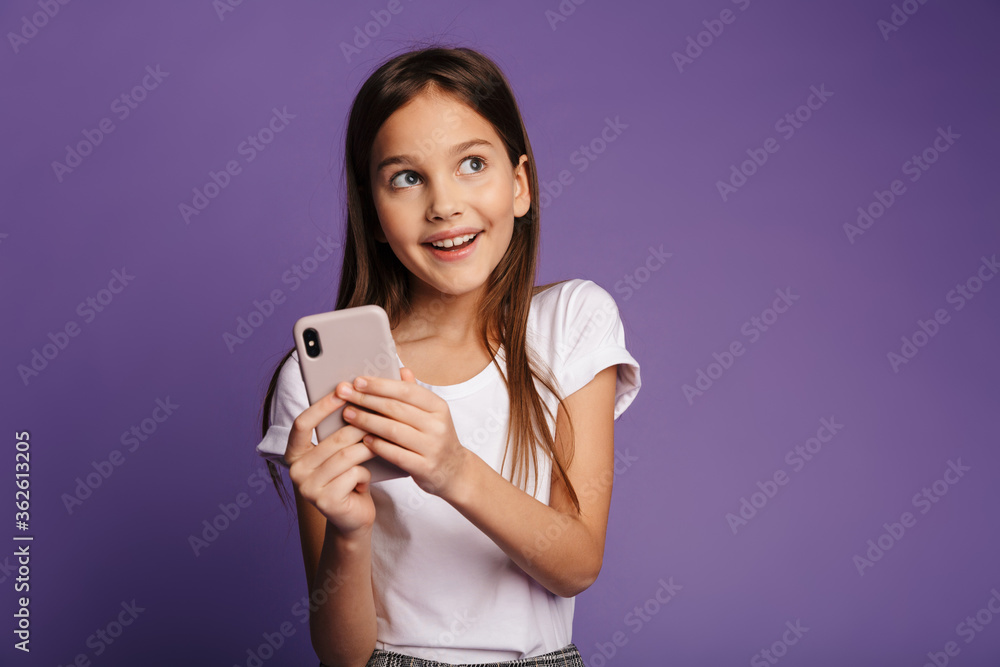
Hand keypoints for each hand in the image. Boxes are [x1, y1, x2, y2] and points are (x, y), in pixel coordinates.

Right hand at [284, 389, 376, 536]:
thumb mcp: (342, 451)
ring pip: (346, 456)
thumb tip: (357, 389)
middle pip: (332, 440)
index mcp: (294, 454)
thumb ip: (342, 426)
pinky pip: (353, 474)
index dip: (321, 406)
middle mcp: (295, 471)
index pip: (302, 424)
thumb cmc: (349, 478)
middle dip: (359, 425)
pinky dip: (365, 473)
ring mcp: (308, 488)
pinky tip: (366, 477)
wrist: (353, 518)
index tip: (342, 388)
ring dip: (367, 447)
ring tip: (380, 441)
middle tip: (380, 413)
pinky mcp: (325, 502)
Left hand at [337, 368, 471, 498]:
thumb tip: (401, 369)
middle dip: (366, 399)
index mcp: (438, 407)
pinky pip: (396, 454)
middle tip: (344, 394)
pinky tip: (363, 439)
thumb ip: (415, 393)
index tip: (358, 381)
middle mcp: (438, 425)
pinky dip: (378, 446)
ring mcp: (432, 447)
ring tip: (348, 414)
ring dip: (367, 421)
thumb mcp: (432, 414)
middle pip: (396, 408)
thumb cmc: (436, 438)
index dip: (380, 385)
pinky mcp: (425, 467)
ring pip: (393, 430)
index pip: (406, 390)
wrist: (455, 471)